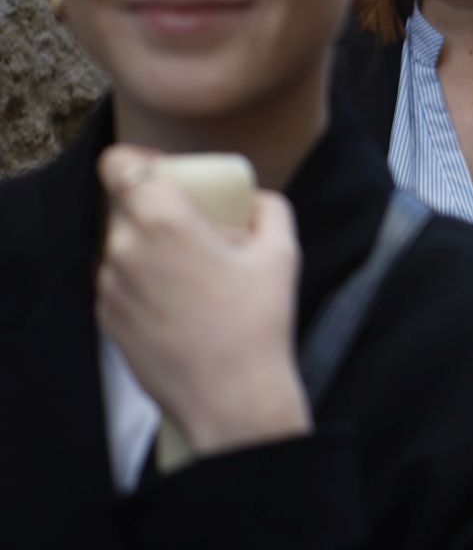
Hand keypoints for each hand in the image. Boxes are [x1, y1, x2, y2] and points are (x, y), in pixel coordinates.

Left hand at [95, 146, 310, 458]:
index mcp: (163, 220)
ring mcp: (109, 286)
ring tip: (193, 271)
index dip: (139, 160)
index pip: (120, 164)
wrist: (229, 396)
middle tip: (197, 227)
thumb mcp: (282, 250)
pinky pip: (120, 279)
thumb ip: (268, 206)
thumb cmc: (257, 321)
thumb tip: (253, 199)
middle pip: (125, 203)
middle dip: (156, 206)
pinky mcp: (106, 318)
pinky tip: (181, 302)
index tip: (167, 173)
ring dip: (149, 245)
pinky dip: (143, 279)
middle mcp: (124, 248)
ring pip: (122, 243)